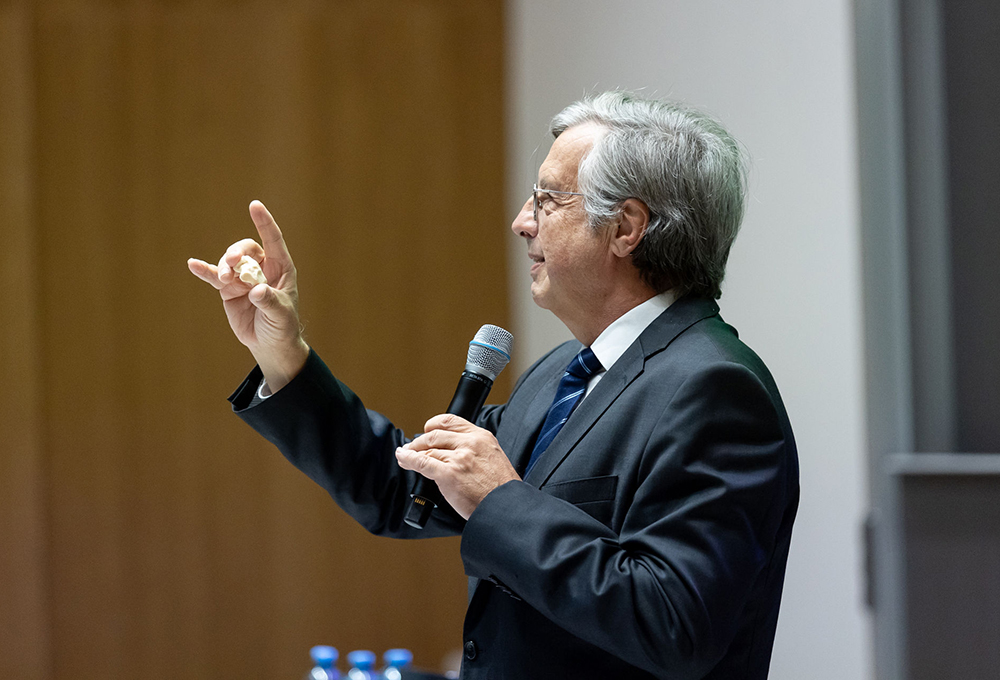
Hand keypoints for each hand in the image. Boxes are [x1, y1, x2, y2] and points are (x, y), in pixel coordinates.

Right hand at [188, 200, 308, 390]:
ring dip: (223, 266)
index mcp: (280, 268)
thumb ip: (269, 302)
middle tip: (231, 263)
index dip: (264, 222)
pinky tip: (193, 265)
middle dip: (236, 252)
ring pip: (228, 262)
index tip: (255, 205)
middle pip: (245, 249)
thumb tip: (257, 291)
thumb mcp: (280, 315)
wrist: (268, 343)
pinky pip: (213, 276)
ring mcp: (242, 278)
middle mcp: (260, 268)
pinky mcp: (228, 289)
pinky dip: (204, 271)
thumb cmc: (282, 326)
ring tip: (224, 279)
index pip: (273, 240)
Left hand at [395, 414, 519, 519]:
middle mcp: (470, 444)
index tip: (426, 430)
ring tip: (405, 456)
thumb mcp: (494, 459)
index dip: (434, 425)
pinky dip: (408, 460)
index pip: (451, 421)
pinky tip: (403, 459)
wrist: (505, 507)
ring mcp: (459, 458)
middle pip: (435, 435)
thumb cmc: (501, 490)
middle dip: (419, 442)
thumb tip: (453, 452)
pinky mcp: (448, 474)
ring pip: (427, 450)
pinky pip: (422, 463)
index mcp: (482, 437)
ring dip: (411, 452)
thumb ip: (475, 451)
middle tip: (412, 448)